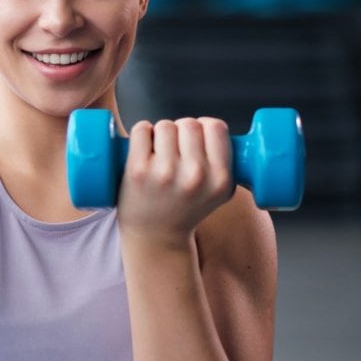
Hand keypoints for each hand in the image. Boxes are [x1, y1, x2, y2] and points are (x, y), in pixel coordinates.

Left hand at [116, 118, 234, 247]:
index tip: (196, 141)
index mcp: (220, 179)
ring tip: (159, 154)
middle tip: (175, 150)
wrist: (155, 237)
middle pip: (189, 123)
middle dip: (181, 131)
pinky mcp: (138, 170)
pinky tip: (143, 148)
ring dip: (160, 134)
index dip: (204, 128)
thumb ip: (223, 161)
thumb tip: (213, 127)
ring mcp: (165, 173)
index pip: (216, 127)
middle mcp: (195, 175)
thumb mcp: (218, 190)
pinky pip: (141, 129)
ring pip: (165, 125)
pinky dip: (142, 132)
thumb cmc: (185, 207)